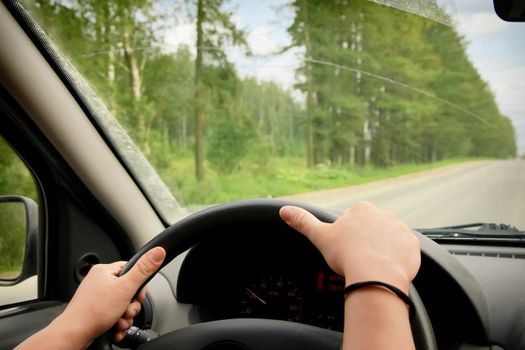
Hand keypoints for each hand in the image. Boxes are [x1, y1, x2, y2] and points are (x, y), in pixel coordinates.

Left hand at [16, 246, 165, 349]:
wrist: (74, 335)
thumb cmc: (92, 312)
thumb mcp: (125, 288)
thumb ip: (143, 270)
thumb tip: (158, 252)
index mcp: (104, 271)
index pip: (132, 270)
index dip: (138, 285)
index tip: (137, 295)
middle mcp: (100, 283)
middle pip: (129, 291)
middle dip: (131, 305)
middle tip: (126, 310)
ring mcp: (97, 298)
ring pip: (123, 305)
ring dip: (125, 317)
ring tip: (118, 321)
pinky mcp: (96, 312)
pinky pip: (115, 315)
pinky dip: (118, 323)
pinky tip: (114, 327)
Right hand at [279, 202, 419, 292]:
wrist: (375, 275)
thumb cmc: (347, 255)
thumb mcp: (320, 237)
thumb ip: (303, 221)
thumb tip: (284, 210)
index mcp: (362, 209)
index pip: (355, 219)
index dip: (349, 235)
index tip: (346, 248)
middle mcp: (384, 215)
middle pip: (373, 227)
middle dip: (367, 240)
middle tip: (358, 258)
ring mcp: (401, 230)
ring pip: (389, 238)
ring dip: (383, 248)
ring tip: (373, 265)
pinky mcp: (413, 246)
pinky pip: (405, 250)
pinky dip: (397, 258)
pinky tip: (387, 268)